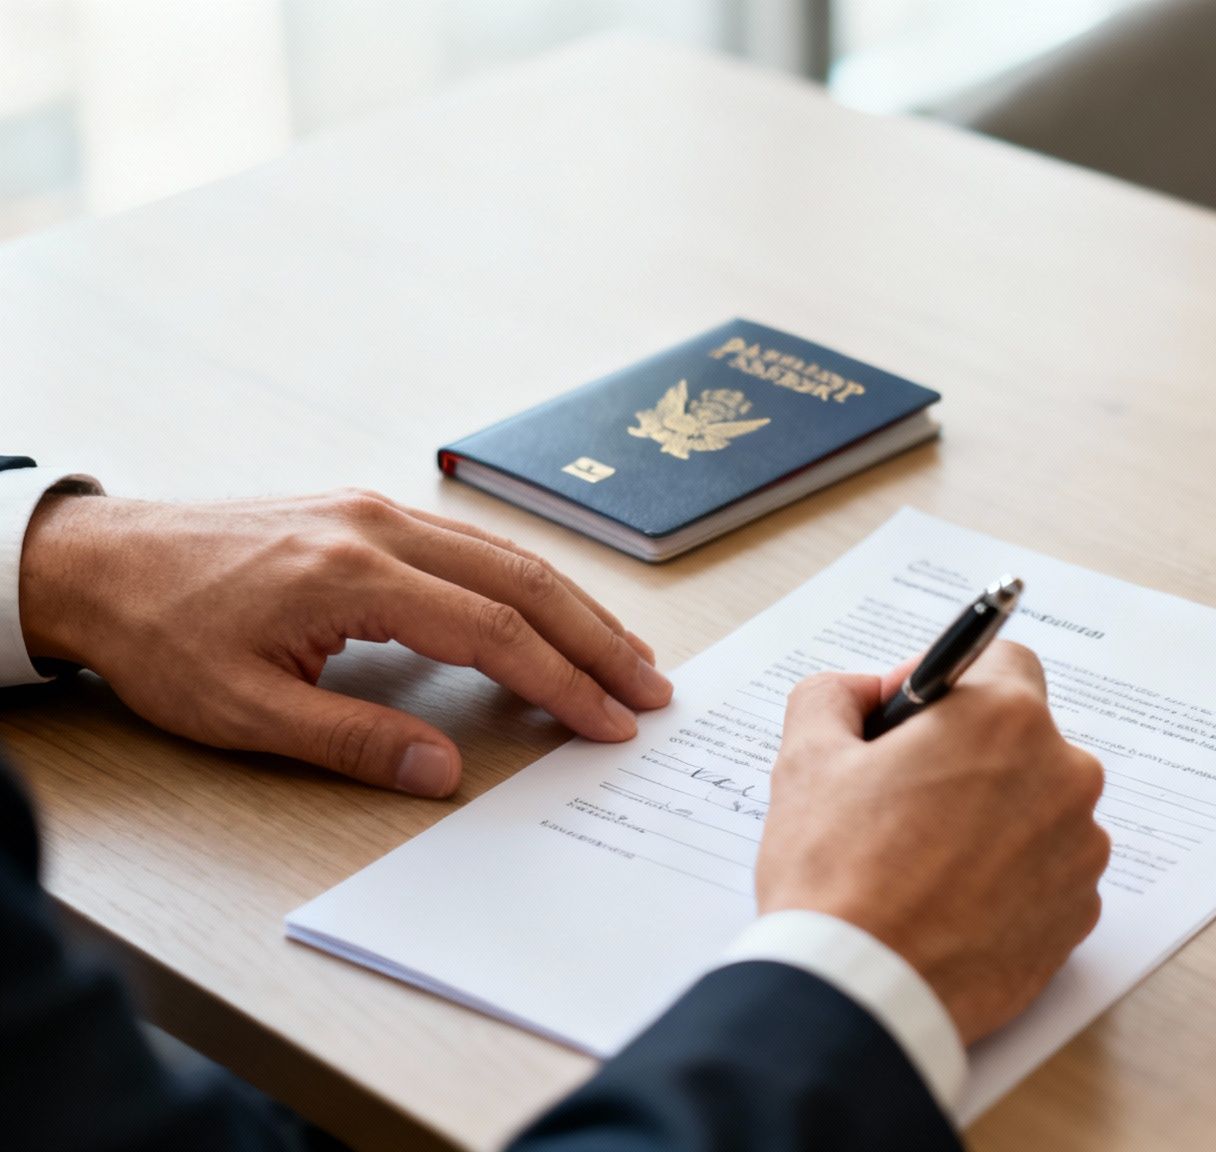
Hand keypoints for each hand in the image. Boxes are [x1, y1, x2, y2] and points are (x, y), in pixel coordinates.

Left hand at [17, 489, 670, 796]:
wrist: (97, 561)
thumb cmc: (161, 636)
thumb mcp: (245, 712)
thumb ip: (355, 741)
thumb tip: (447, 775)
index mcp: (354, 577)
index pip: (494, 633)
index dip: (563, 683)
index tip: (611, 722)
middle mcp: (379, 528)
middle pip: (523, 582)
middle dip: (596, 640)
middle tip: (650, 689)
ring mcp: (376, 512)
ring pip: (506, 555)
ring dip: (573, 608)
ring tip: (624, 656)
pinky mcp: (366, 513)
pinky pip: (472, 545)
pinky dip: (527, 583)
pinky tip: (552, 612)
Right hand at [755, 642, 1110, 1043]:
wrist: (863, 992)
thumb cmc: (836, 875)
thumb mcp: (806, 758)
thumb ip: (836, 696)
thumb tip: (864, 692)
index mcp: (1005, 719)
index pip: (1002, 661)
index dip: (952, 685)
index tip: (912, 721)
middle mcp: (1063, 775)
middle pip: (1022, 739)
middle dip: (971, 756)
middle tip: (905, 800)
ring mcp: (1080, 849)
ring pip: (1038, 808)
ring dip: (994, 819)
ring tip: (925, 864)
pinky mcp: (1080, 913)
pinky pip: (1049, 874)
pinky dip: (1011, 880)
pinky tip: (953, 905)